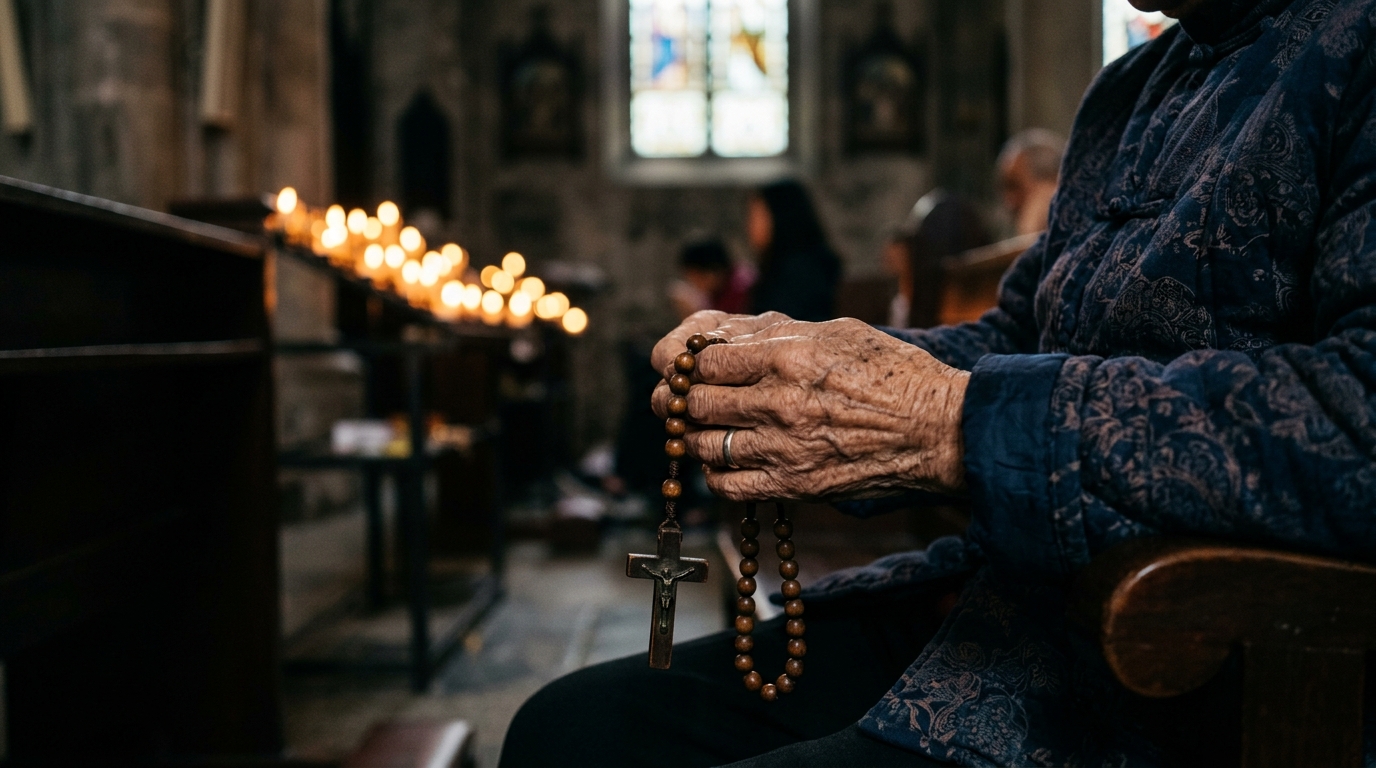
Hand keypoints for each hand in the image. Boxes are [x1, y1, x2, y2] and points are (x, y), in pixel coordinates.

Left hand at [652, 317, 968, 501]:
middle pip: (693, 401)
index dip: (687, 361)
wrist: (940, 431)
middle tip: (681, 396)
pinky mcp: (793, 486)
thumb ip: (776, 332)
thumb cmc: (894, 373)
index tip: (690, 364)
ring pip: (701, 444)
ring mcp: (784, 448)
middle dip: (679, 397)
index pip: (703, 359)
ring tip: (700, 426)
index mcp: (788, 356)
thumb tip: (723, 334)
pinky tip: (724, 459)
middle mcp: (779, 402)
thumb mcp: (836, 331)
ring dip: (692, 434)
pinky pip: (726, 485)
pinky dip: (714, 472)